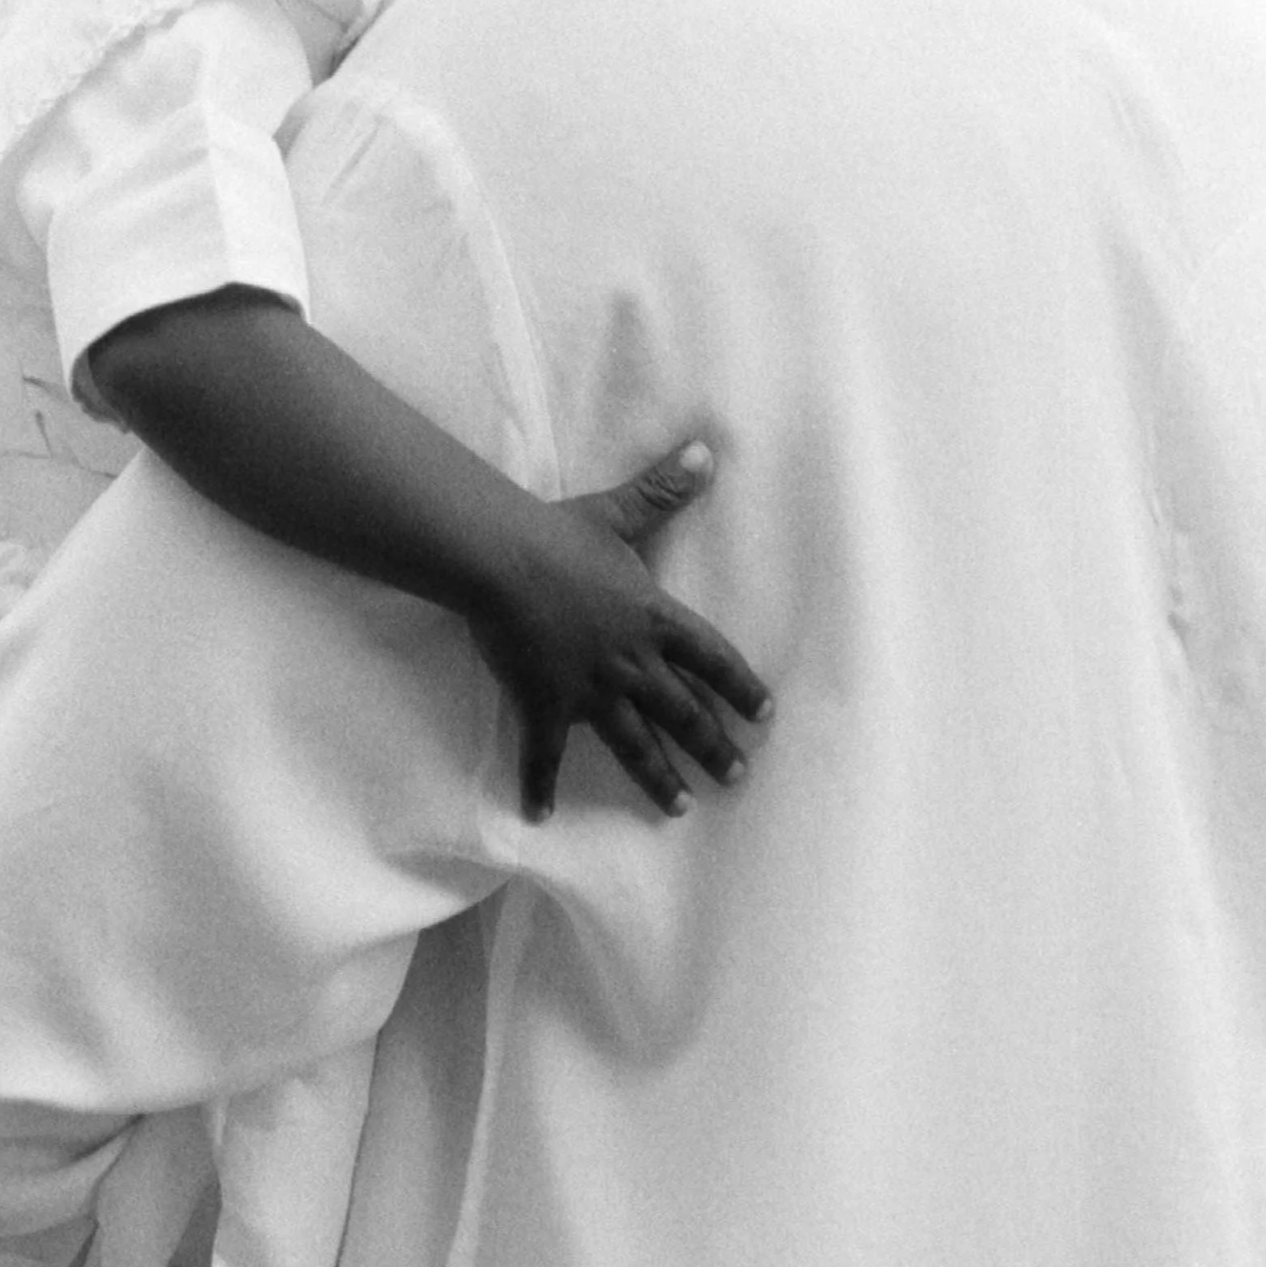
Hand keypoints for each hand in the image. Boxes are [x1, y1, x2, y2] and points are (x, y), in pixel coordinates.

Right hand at [472, 442, 770, 822]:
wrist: (500, 560)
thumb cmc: (559, 534)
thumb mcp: (618, 511)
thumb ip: (663, 490)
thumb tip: (705, 452)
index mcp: (653, 619)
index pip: (712, 659)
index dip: (741, 688)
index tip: (764, 715)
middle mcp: (632, 663)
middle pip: (683, 713)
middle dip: (713, 747)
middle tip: (737, 777)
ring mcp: (590, 691)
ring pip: (634, 743)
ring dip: (658, 777)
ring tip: (679, 807)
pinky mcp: (545, 706)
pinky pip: (544, 755)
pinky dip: (540, 786)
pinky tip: (540, 814)